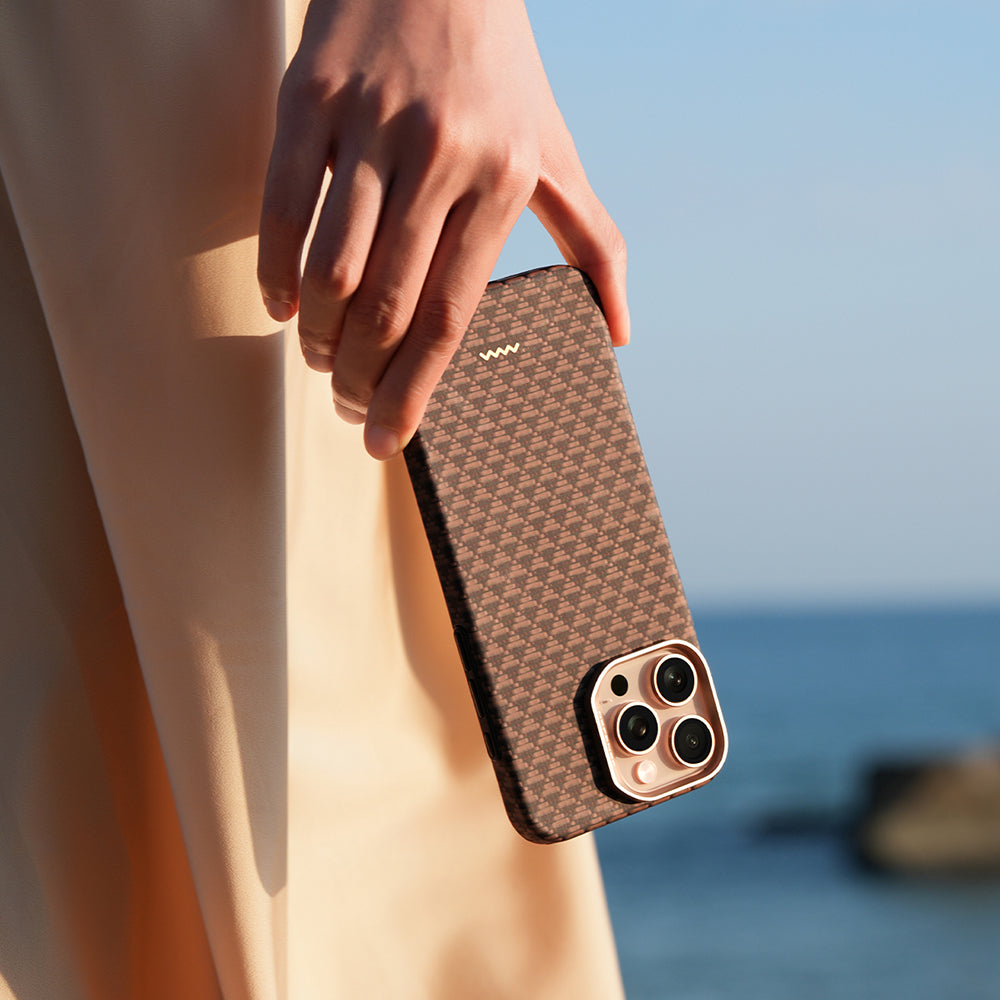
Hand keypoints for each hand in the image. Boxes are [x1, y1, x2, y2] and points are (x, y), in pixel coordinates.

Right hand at [258, 0, 627, 459]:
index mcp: (503, 180)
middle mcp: (441, 155)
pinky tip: (281, 303)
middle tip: (347, 404)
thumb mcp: (558, 154)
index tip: (386, 438)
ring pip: (330, 264)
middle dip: (359, 377)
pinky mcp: (311, 97)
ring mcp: (371, 125)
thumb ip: (593, 243)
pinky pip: (281, 203)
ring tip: (320, 357)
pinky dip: (274, 268)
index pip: (449, 315)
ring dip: (316, 333)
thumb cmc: (501, 77)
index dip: (412, 391)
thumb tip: (618, 333)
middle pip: (387, 304)